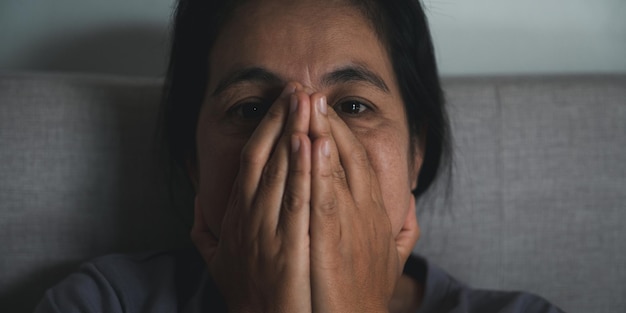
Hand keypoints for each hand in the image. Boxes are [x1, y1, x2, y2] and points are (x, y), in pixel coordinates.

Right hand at [191, 83, 312, 312]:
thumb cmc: (249, 295)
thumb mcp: (218, 262)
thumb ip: (207, 231)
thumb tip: (201, 203)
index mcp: (237, 216)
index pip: (250, 161)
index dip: (267, 129)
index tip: (283, 103)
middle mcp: (249, 219)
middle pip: (265, 158)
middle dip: (282, 120)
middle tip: (298, 87)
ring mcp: (268, 232)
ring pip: (280, 172)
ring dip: (293, 133)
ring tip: (306, 102)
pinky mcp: (288, 248)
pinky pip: (297, 201)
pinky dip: (303, 170)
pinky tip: (314, 143)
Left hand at [307, 93, 419, 311]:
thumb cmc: (367, 294)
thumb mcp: (393, 260)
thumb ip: (404, 230)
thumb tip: (411, 206)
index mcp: (375, 214)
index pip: (360, 162)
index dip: (342, 134)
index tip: (326, 112)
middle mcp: (366, 214)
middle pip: (349, 158)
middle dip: (330, 123)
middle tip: (313, 93)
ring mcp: (351, 227)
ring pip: (336, 170)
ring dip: (323, 134)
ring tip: (310, 104)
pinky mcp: (332, 243)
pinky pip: (324, 198)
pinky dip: (319, 169)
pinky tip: (311, 143)